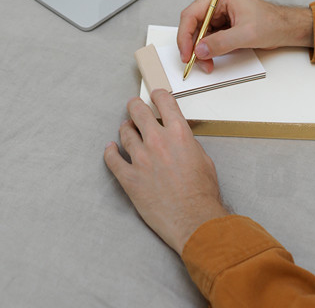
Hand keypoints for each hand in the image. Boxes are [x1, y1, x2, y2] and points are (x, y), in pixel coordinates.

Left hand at [104, 90, 228, 254]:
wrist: (194, 220)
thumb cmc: (202, 193)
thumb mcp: (203, 158)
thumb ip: (187, 144)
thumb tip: (178, 140)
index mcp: (178, 133)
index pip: (164, 102)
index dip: (158, 95)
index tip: (155, 96)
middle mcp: (157, 141)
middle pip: (138, 112)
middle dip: (135, 106)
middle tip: (133, 107)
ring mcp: (141, 159)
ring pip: (125, 133)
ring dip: (126, 129)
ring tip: (126, 129)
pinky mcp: (129, 178)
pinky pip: (112, 160)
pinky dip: (110, 152)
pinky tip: (110, 149)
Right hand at [177, 0, 313, 72]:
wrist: (284, 28)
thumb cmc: (271, 22)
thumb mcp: (246, 34)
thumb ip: (222, 42)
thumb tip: (200, 50)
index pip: (191, 15)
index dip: (185, 36)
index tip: (187, 54)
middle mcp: (214, 1)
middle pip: (191, 25)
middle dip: (193, 46)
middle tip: (195, 62)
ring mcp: (216, 13)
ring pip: (197, 34)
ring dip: (200, 51)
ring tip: (207, 63)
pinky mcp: (220, 24)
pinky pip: (206, 38)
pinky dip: (207, 51)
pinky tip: (211, 59)